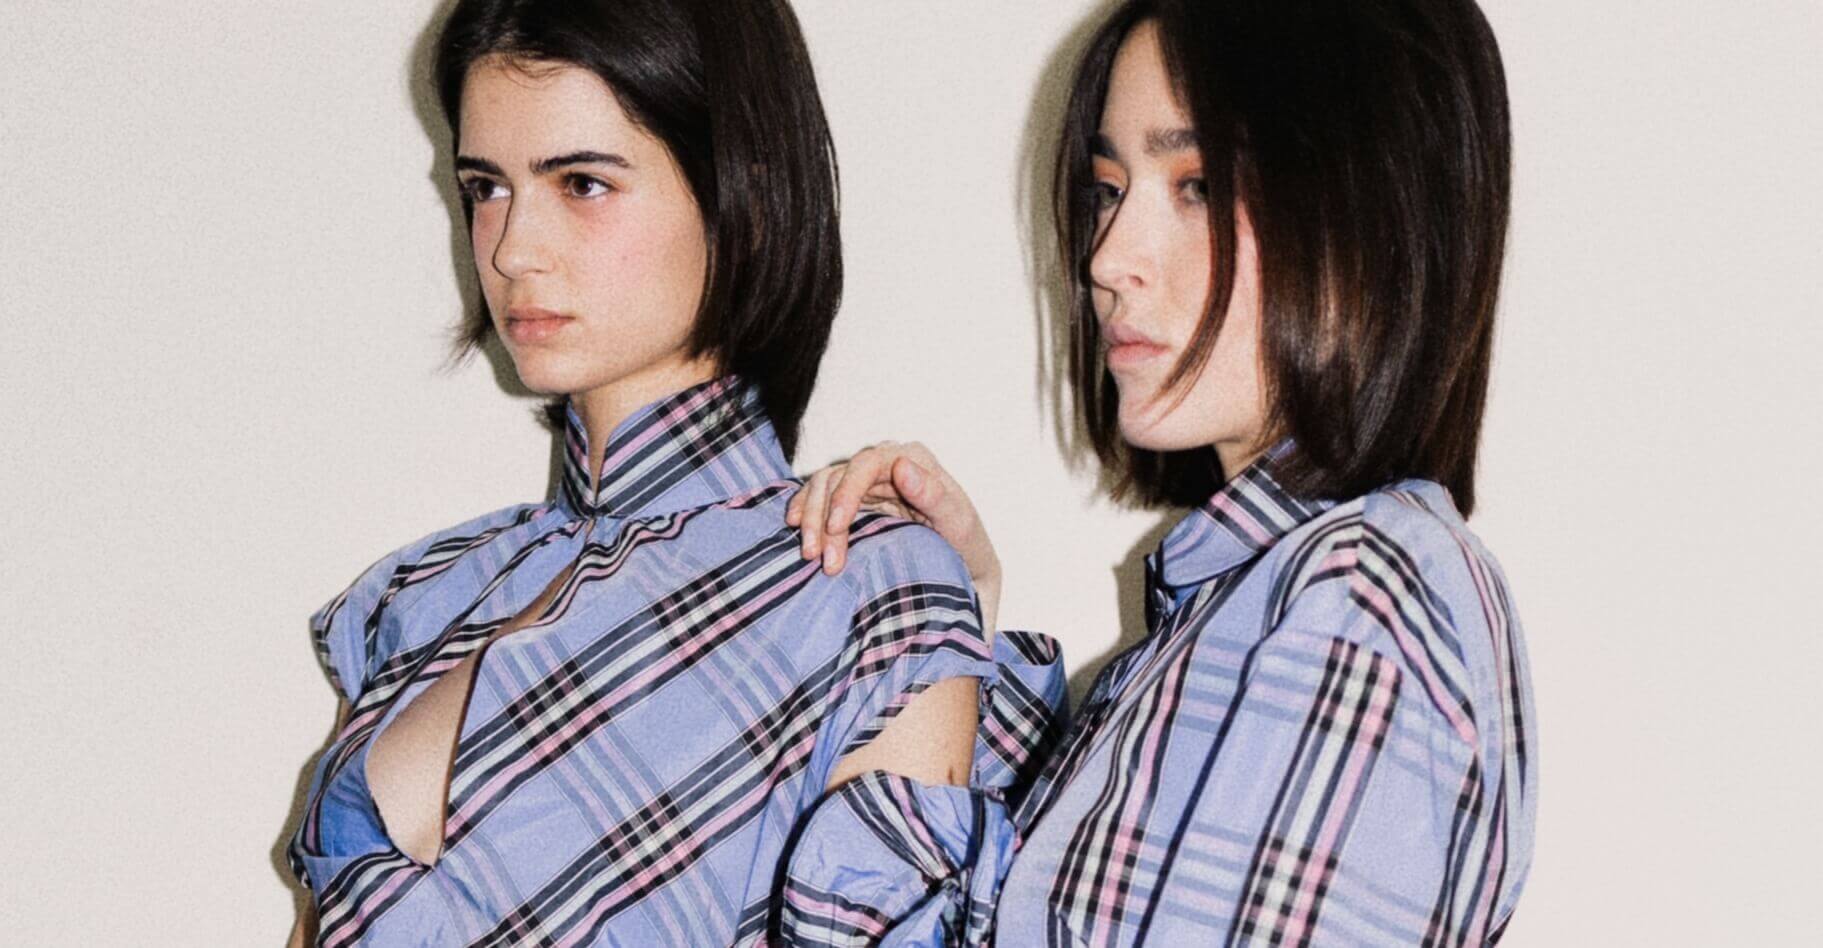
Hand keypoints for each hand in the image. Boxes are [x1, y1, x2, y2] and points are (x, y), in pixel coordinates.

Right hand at [786, 442, 1002, 635]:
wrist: (962, 563)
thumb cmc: (965, 541)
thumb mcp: (957, 522)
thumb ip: (932, 494)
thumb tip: (901, 466)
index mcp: (913, 459)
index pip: (866, 465)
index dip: (844, 494)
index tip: (835, 528)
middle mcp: (886, 463)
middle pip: (838, 477)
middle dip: (822, 516)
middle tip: (817, 557)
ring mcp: (868, 480)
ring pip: (824, 486)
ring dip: (811, 519)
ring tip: (808, 554)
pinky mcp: (855, 498)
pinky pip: (820, 496)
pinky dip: (805, 510)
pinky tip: (796, 528)